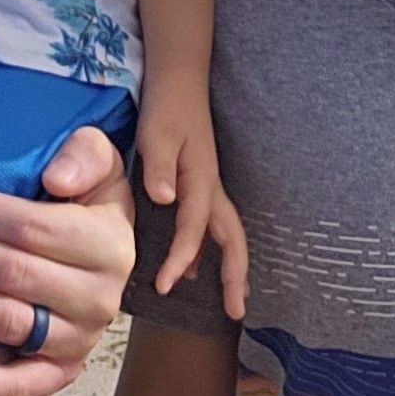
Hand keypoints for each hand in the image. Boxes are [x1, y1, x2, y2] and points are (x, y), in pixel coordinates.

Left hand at [0, 120, 132, 395]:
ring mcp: (80, 341)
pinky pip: (16, 388)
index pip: (35, 229)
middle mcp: (100, 298)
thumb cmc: (84, 204)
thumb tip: (55, 180)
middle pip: (12, 274)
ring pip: (6, 323)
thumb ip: (84, 154)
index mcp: (111, 244)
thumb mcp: (99, 163)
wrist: (98, 263)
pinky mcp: (59, 374)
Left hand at [132, 77, 245, 319]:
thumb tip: (164, 199)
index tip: (164, 287)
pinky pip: (213, 226)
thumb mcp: (158, 134)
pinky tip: (198, 267)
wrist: (178, 82)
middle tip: (236, 313)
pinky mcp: (200, 185)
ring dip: (231, 267)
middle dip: (236, 277)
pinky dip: (213, 251)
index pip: (194, 230)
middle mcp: (211, 190)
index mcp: (201, 182)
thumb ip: (161, 166)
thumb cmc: (166, 108)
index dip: (180, 259)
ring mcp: (209, 188)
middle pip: (233, 239)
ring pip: (228, 234)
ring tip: (232, 301)